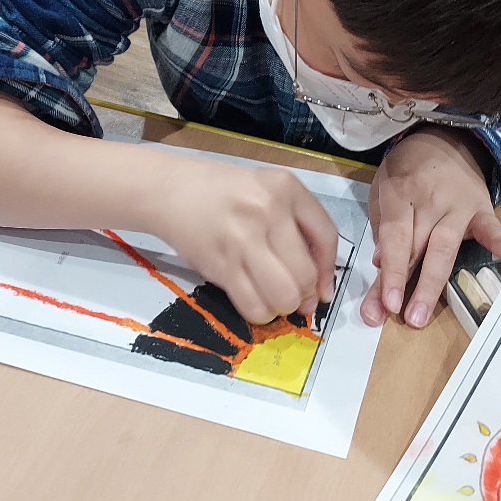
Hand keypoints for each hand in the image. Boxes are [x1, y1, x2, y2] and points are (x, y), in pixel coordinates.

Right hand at [156, 161, 337, 325]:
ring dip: (283, 307)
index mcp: (285, 187)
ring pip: (283, 296)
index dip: (329, 271)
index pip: (327, 236)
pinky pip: (253, 305)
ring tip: (273, 298)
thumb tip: (319, 287)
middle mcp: (267, 211)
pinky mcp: (220, 265)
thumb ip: (298, 227)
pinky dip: (260, 313)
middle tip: (295, 298)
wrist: (171, 190)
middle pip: (306, 274)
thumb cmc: (225, 192)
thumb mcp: (269, 190)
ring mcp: (242, 239)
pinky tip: (255, 301)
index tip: (324, 289)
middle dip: (304, 296)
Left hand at [361, 129, 500, 329]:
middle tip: (403, 319)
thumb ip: (382, 227)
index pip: (395, 237)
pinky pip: (490, 226)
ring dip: (434, 282)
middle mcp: (429, 200)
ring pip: (446, 247)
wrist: (444, 139)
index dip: (391, 271)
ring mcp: (458, 205)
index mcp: (400, 193)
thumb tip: (381, 263)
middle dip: (408, 285)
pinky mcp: (482, 208)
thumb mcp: (383, 189)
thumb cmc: (407, 171)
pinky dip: (499, 239)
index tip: (386, 303)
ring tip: (421, 314)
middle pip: (418, 248)